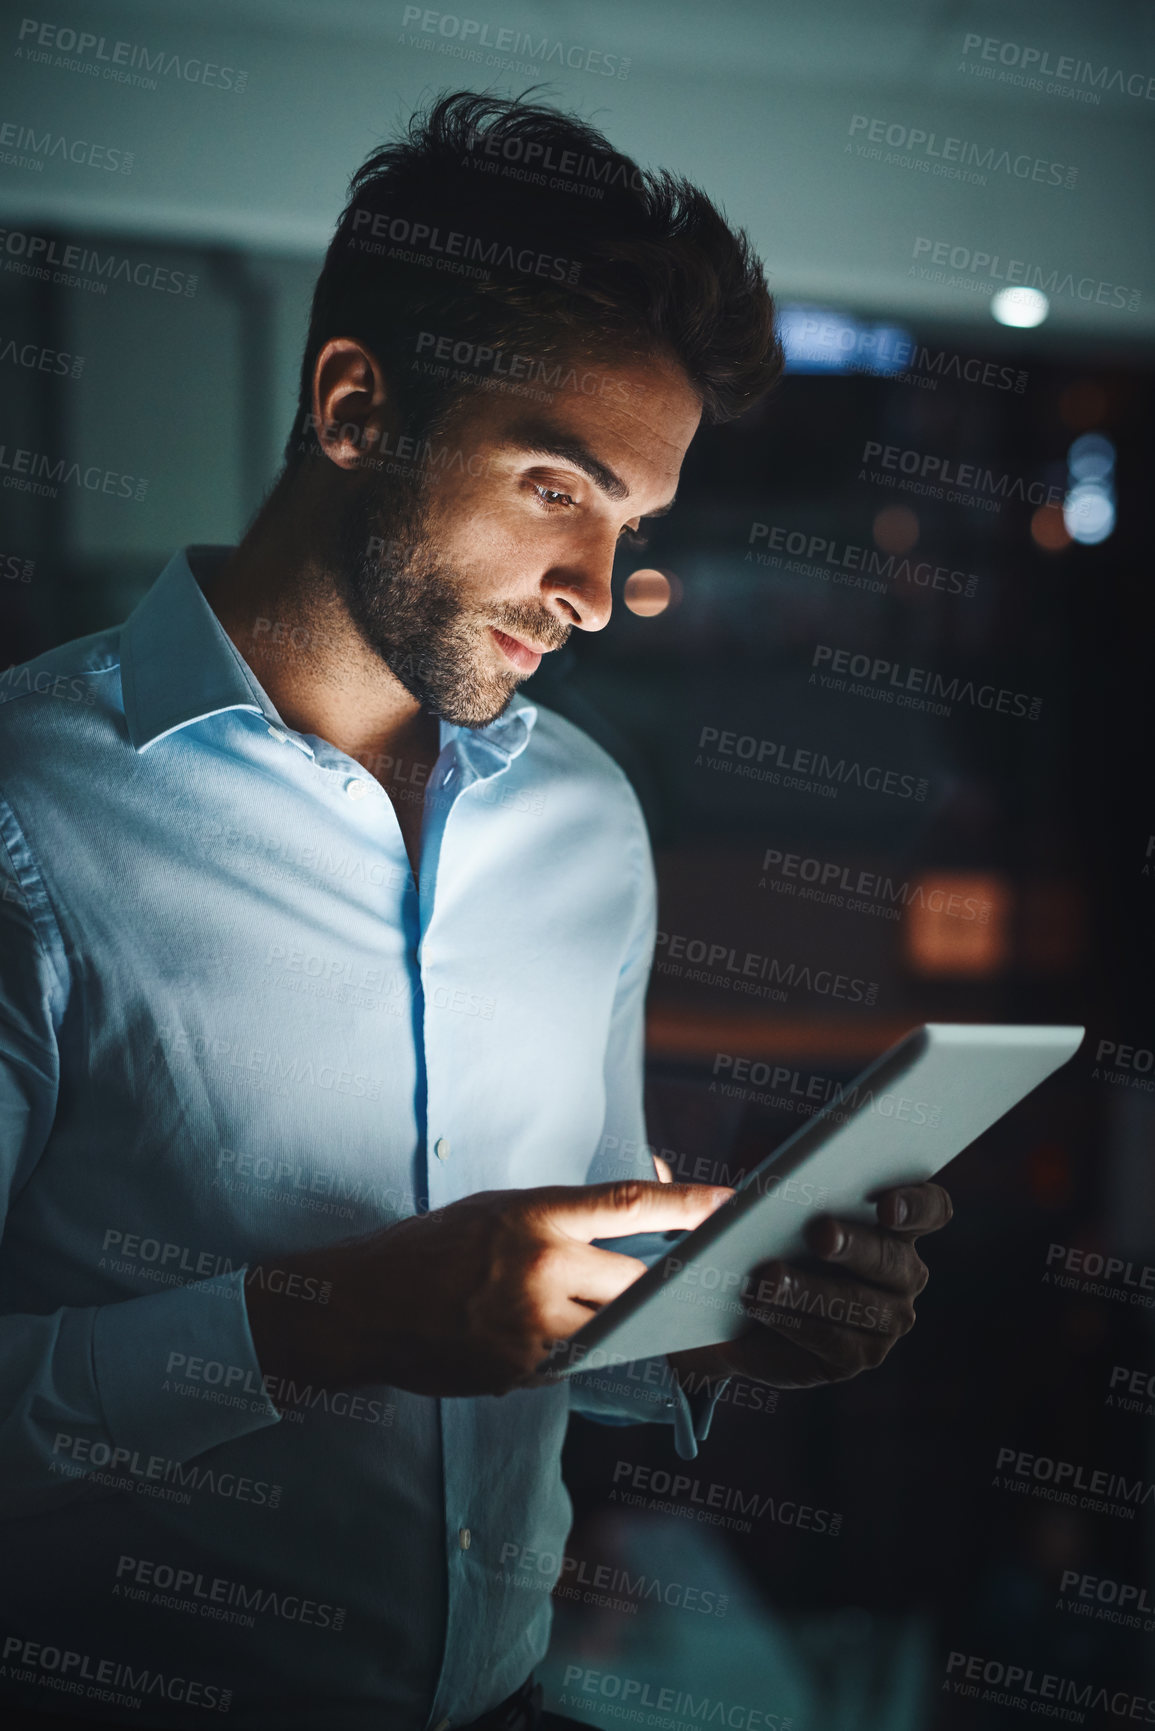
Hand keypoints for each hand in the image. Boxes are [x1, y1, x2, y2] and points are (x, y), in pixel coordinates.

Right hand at [245, 1180, 731, 1399]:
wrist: (367, 1306)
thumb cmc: (435, 1245)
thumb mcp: (500, 1209)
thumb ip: (564, 1215)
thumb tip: (636, 1210)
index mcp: (537, 1217)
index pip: (632, 1204)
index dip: (690, 1204)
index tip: (732, 1204)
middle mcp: (543, 1268)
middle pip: (637, 1278)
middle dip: (658, 1281)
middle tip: (684, 1278)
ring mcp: (534, 1326)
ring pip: (615, 1326)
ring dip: (621, 1320)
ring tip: (618, 1311)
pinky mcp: (524, 1370)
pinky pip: (578, 1360)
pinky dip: (579, 1348)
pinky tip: (553, 1335)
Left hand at [669, 1182, 952, 1392]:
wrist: (734, 1302)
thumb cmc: (763, 1234)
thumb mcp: (767, 1205)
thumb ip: (770, 1193)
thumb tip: (735, 1196)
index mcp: (897, 1223)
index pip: (931, 1209)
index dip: (917, 1204)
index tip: (885, 1203)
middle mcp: (904, 1272)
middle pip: (893, 1257)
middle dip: (855, 1243)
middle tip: (818, 1231)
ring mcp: (887, 1320)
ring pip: (859, 1303)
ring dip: (811, 1288)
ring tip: (764, 1277)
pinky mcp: (856, 1355)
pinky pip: (832, 1341)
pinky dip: (792, 1321)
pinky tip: (759, 1305)